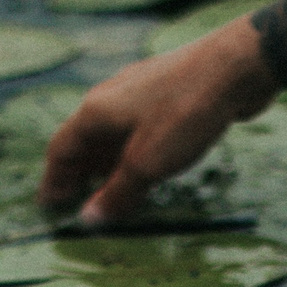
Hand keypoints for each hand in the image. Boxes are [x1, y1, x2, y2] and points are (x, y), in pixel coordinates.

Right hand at [39, 19, 278, 225]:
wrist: (236, 67)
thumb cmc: (186, 112)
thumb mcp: (147, 163)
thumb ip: (117, 193)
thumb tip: (89, 219)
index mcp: (96, 110)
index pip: (61, 150)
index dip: (54, 182)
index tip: (50, 208)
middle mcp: (111, 96)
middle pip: (84, 140)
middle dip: (79, 174)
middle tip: (78, 204)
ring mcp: (140, 91)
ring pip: (113, 133)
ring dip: (107, 164)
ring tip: (109, 191)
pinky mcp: (167, 92)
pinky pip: (138, 127)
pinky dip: (132, 151)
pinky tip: (147, 166)